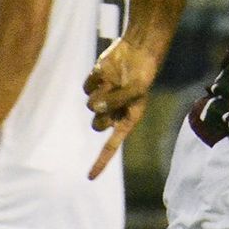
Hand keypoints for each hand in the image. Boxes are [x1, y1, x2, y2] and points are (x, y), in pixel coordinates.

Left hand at [85, 36, 160, 177]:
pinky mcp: (95, 84)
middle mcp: (114, 112)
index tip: (90, 177)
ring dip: (99, 95)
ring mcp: (103, 98)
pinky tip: (104, 72)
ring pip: (90, 106)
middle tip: (109, 101)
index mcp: (128, 120)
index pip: (112, 146)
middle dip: (101, 115)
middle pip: (97, 125)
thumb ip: (115, 100)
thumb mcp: (135, 90)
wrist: (138, 50)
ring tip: (112, 82)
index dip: (101, 162)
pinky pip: (86, 88)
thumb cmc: (142, 73)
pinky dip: (94, 80)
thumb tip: (94, 106)